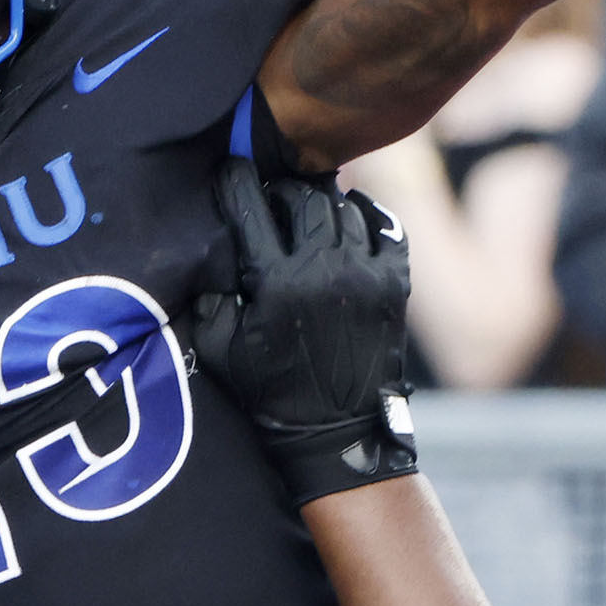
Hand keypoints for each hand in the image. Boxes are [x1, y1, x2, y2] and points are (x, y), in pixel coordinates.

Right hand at [186, 157, 420, 504]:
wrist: (337, 432)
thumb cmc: (271, 392)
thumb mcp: (219, 349)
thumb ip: (209, 294)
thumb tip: (213, 247)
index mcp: (276, 282)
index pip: (249, 205)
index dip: (234, 181)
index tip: (229, 173)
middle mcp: (324, 269)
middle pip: (301, 196)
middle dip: (280, 190)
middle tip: (270, 200)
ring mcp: (366, 273)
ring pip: (342, 206)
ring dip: (320, 203)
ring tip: (306, 214)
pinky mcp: (396, 283)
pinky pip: (383, 224)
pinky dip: (364, 215)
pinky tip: (348, 220)